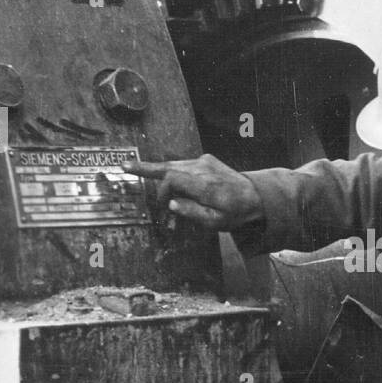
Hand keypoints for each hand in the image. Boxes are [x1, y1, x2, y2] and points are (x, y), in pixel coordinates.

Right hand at [122, 154, 263, 230]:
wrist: (256, 197)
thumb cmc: (235, 213)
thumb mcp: (215, 222)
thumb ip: (192, 212)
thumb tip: (171, 205)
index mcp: (205, 185)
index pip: (173, 179)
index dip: (162, 191)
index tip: (163, 206)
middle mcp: (204, 169)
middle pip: (170, 166)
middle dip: (146, 168)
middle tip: (125, 166)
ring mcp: (205, 162)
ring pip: (175, 163)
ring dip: (156, 169)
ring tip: (133, 167)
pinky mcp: (206, 160)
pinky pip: (183, 164)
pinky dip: (171, 170)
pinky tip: (161, 176)